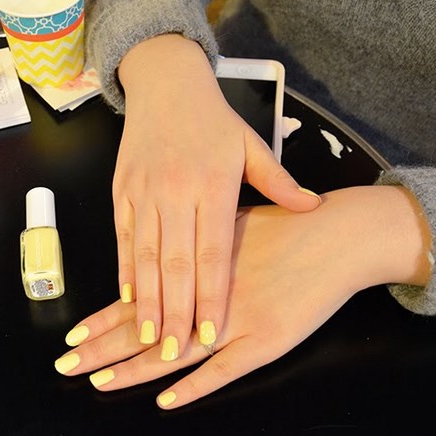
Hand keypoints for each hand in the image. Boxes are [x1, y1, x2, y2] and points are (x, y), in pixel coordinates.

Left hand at [55, 186, 431, 408]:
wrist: (339, 234)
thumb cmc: (290, 224)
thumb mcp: (236, 217)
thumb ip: (201, 239)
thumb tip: (170, 248)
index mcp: (194, 267)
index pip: (140, 299)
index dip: (104, 319)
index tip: (74, 335)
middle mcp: (206, 296)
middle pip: (145, 329)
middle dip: (103, 349)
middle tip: (66, 366)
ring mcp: (235, 322)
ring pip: (174, 353)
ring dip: (133, 370)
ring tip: (98, 382)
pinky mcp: (266, 341)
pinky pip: (223, 371)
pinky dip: (194, 387)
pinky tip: (164, 401)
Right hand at [112, 34, 320, 362]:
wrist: (166, 84)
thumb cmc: (213, 119)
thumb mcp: (250, 144)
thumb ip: (279, 181)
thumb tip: (313, 207)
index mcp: (213, 184)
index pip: (212, 253)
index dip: (210, 296)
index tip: (210, 333)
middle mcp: (176, 192)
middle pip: (175, 263)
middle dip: (173, 312)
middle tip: (173, 351)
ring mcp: (144, 193)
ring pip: (144, 256)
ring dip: (144, 300)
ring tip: (147, 336)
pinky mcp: (122, 192)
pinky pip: (123, 238)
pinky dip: (124, 270)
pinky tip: (126, 298)